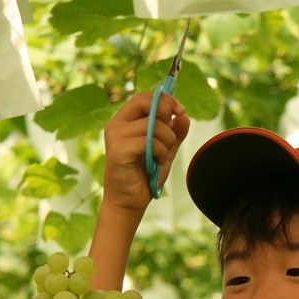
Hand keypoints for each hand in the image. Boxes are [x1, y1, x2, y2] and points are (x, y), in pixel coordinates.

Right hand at [102, 90, 189, 211]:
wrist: (130, 202)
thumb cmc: (145, 174)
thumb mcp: (165, 149)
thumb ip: (175, 132)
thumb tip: (183, 116)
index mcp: (124, 120)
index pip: (144, 97)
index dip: (165, 99)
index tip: (180, 111)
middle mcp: (116, 124)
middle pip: (146, 103)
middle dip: (167, 117)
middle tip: (170, 138)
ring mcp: (115, 136)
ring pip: (153, 125)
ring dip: (167, 141)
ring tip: (162, 157)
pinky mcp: (118, 150)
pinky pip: (150, 142)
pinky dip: (160, 152)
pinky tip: (156, 163)